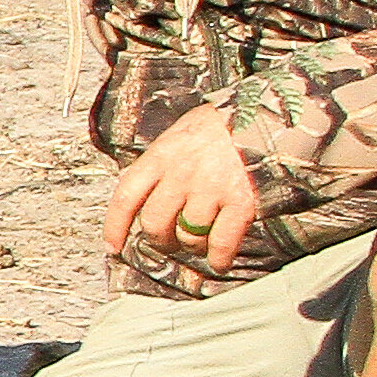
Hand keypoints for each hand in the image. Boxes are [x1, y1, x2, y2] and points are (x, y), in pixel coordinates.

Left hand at [103, 105, 264, 273]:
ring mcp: (211, 187)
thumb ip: (160, 167)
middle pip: (154, 224)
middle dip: (159, 240)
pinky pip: (222, 242)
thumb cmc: (218, 128)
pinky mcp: (240, 200)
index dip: (115, 227)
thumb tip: (144, 201)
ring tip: (199, 242)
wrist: (263, 115)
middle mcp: (180, 173)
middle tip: (169, 241)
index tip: (112, 247)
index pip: (126, 197)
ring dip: (192, 247)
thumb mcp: (178, 137)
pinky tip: (219, 261)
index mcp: (160, 156)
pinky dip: (219, 258)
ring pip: (187, 236)